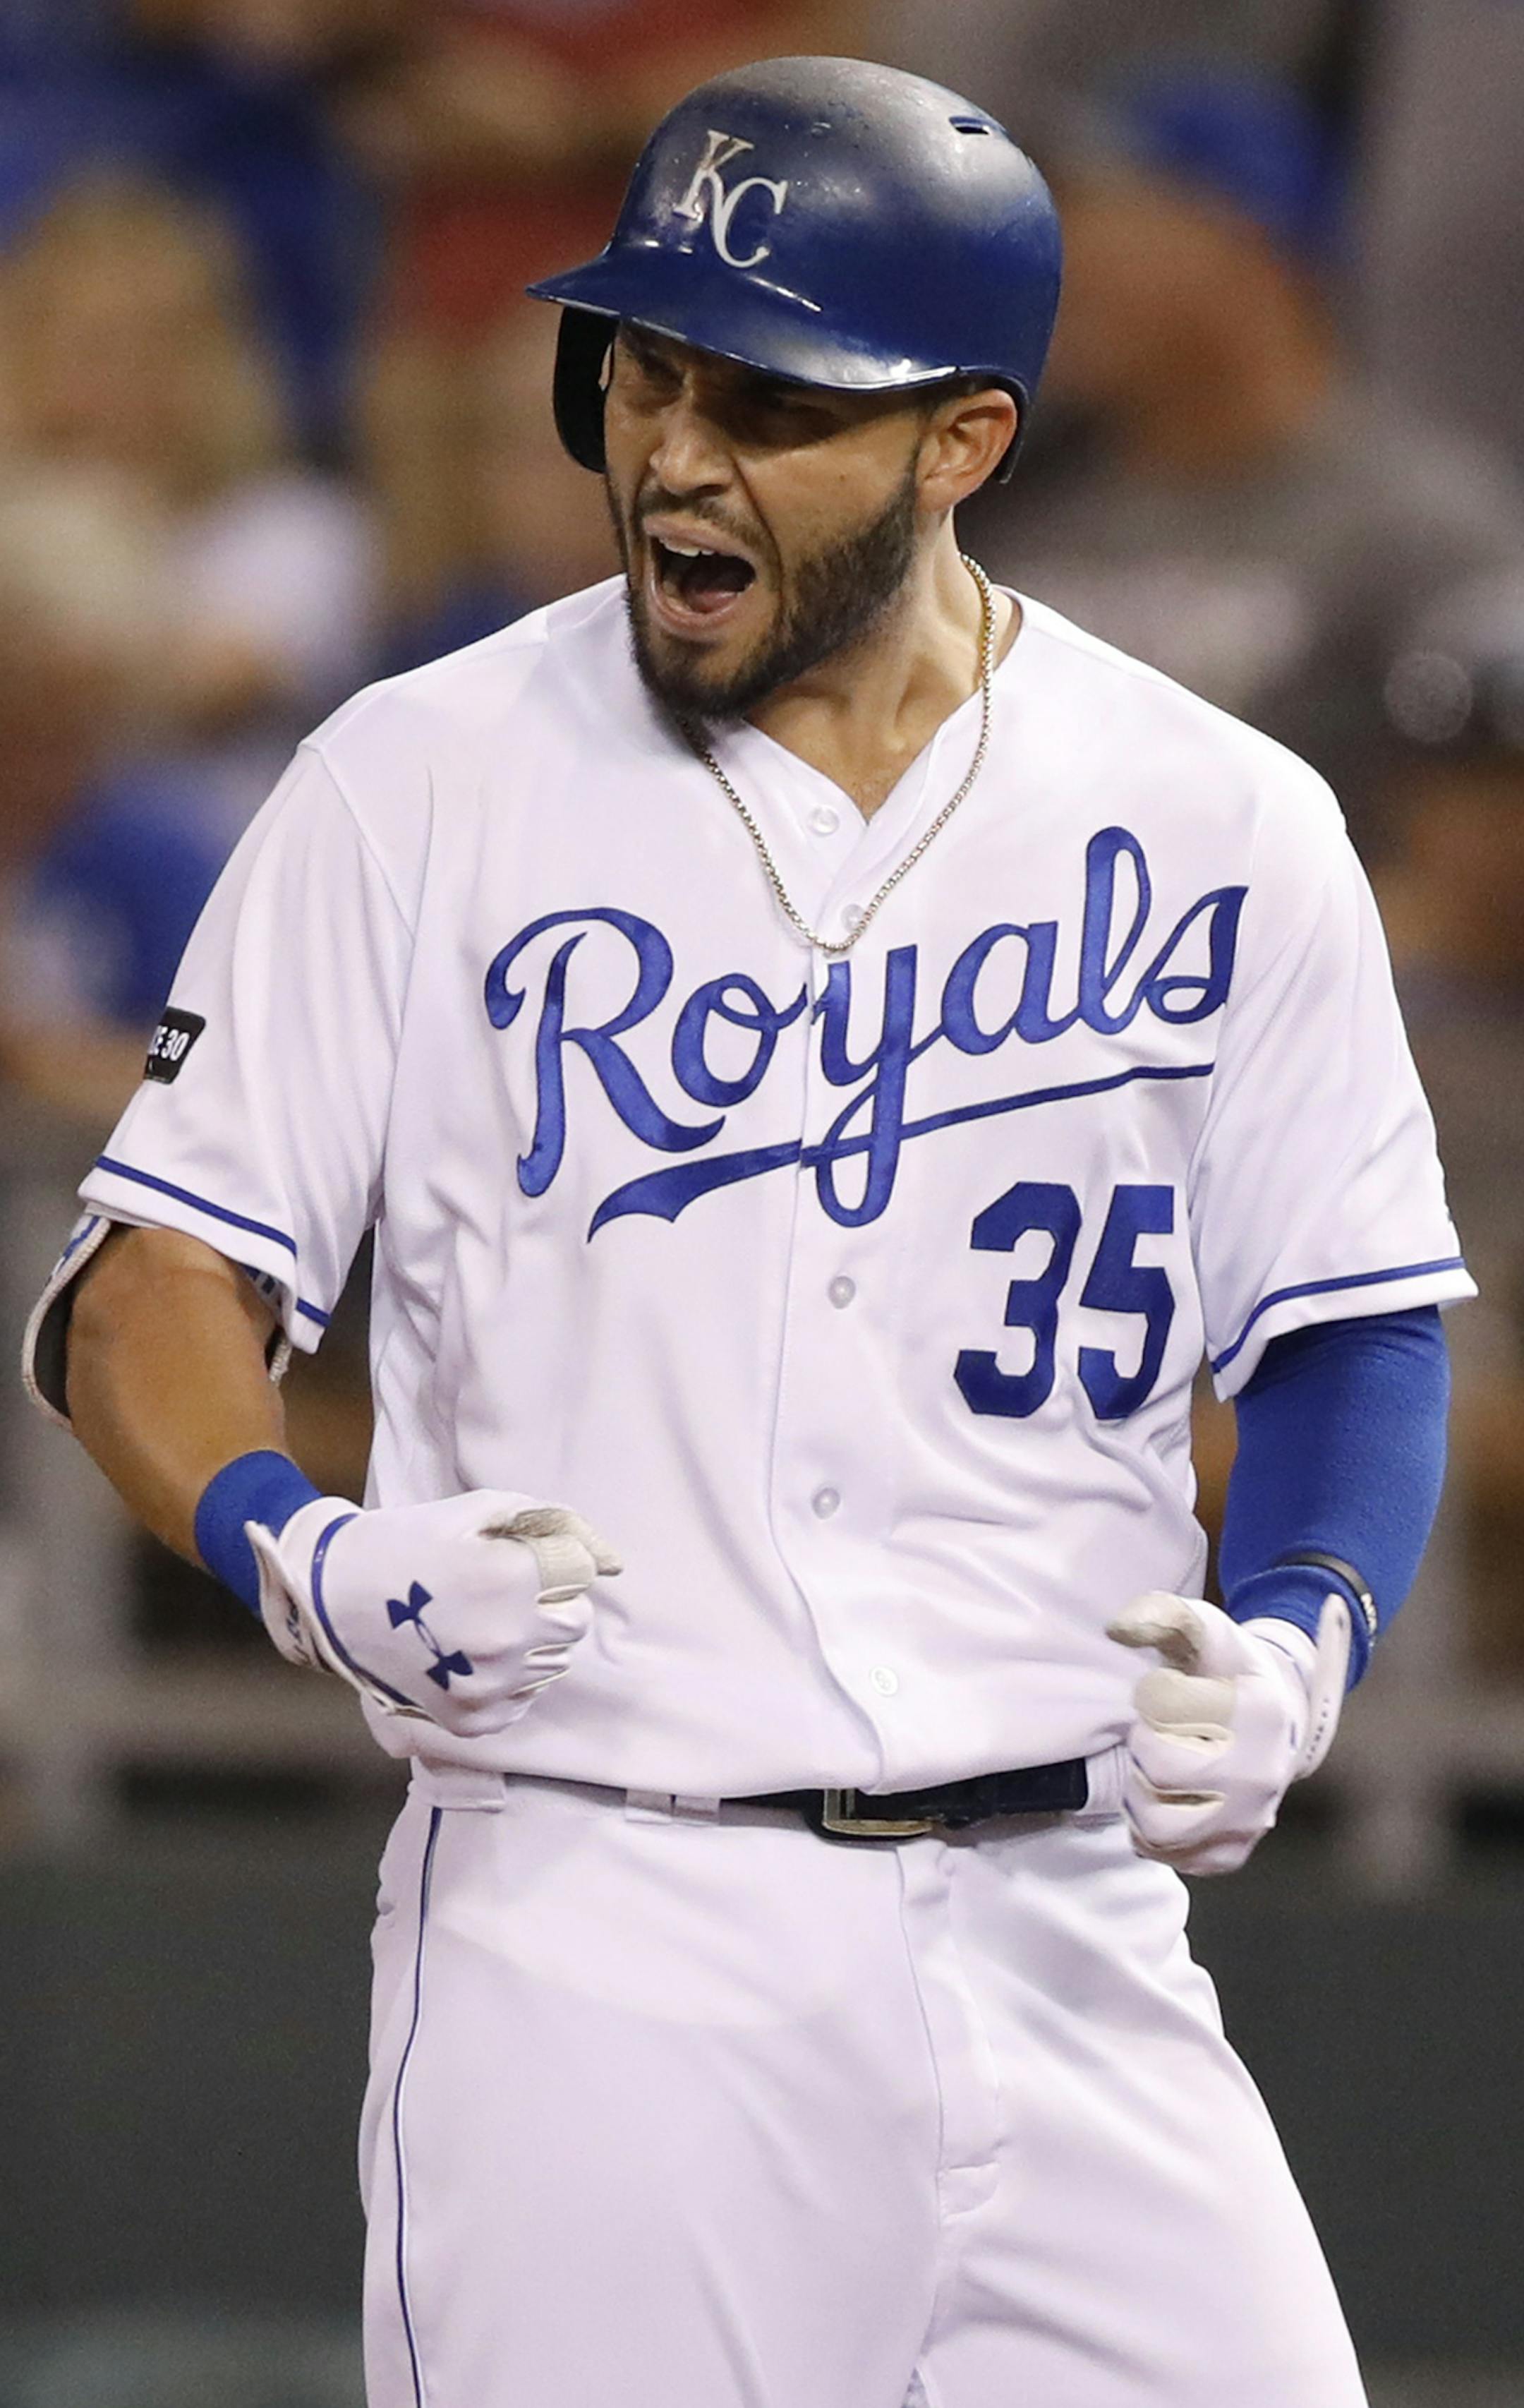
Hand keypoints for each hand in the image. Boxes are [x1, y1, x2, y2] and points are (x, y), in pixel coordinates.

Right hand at [248, 1490, 620, 1737]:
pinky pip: (524, 1698)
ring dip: (531, 1641)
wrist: (333, 1599)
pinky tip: (467, 1654)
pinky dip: (508, 1678)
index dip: (551, 1561)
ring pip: (553, 1662)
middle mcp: (507, 1638)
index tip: (514, 1560)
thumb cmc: (413, 1542)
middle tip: (502, 1592)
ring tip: (480, 1622)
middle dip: (551, 1603)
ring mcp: (490, 1685)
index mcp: (510, 1579)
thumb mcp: (481, 1509)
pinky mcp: (473, 1719)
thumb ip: (557, 1524)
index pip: (581, 1573)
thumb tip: (613, 1562)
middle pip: (576, 1623)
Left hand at [1106, 1591, 1350, 1874]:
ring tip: (1154, 1769)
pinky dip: (1151, 1832)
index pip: (1163, 1710)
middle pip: (1158, 1771)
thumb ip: (1162, 1614)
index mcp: (1258, 1712)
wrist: (1277, 1720)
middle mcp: (1262, 1773)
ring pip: (1158, 1827)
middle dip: (1144, 1746)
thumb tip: (1118, 1627)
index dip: (1153, 1696)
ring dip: (1140, 1795)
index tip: (1169, 1690)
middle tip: (1156, 1732)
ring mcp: (1251, 1820)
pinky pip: (1168, 1856)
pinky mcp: (1232, 1852)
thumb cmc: (1228, 1672)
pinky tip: (1164, 1799)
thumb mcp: (1204, 1630)